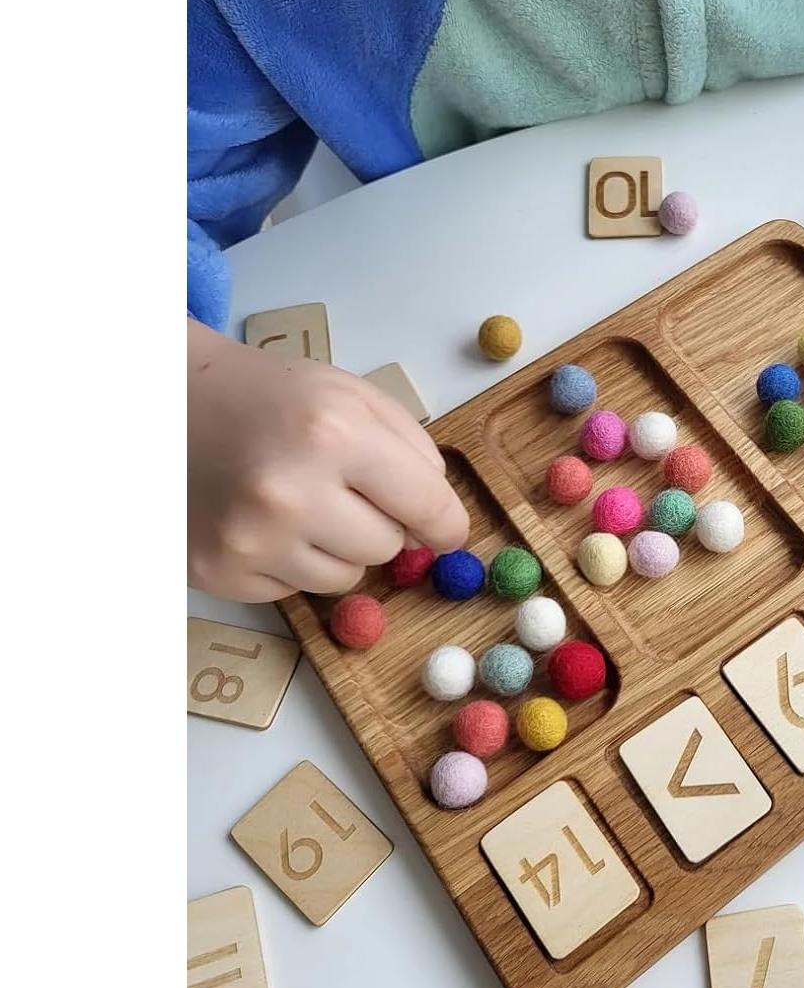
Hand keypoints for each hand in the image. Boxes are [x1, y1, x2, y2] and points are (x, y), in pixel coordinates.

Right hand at [188, 319, 468, 599]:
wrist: (170, 404)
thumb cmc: (273, 397)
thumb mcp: (354, 396)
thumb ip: (413, 452)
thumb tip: (441, 522)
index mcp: (335, 433)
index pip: (427, 506)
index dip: (448, 525)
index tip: (449, 532)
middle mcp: (291, 491)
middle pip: (388, 547)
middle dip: (382, 524)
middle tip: (345, 492)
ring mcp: (250, 538)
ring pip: (346, 578)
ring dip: (338, 548)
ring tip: (300, 503)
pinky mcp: (219, 571)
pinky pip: (295, 591)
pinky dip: (292, 563)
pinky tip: (265, 522)